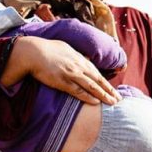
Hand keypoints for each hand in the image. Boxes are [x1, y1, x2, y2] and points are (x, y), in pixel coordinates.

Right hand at [5, 36, 120, 105]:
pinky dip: (88, 97)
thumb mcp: (65, 48)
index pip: (96, 73)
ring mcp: (71, 74)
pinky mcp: (62, 81)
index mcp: (79, 59)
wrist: (32, 52)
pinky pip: (78, 91)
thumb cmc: (46, 49)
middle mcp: (78, 66)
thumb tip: (82, 59)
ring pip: (91, 86)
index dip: (106, 83)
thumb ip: (75, 56)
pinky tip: (96, 102)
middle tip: (119, 100)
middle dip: (109, 91)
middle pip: (98, 80)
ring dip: (103, 95)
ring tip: (112, 103)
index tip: (113, 90)